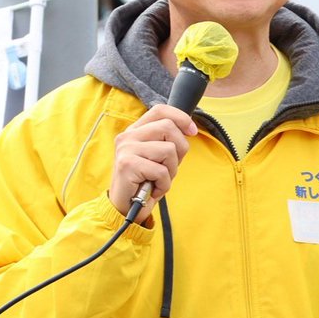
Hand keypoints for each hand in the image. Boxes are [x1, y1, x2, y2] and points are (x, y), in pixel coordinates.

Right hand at [109, 104, 197, 221]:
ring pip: (168, 150)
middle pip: (168, 127)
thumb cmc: (146, 181)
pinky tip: (153, 189)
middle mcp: (128, 136)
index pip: (160, 110)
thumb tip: (189, 129)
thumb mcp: (159, 157)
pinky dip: (164, 184)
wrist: (127, 207)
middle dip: (180, 149)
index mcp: (135, 130)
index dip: (181, 118)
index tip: (192, 131)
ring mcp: (126, 149)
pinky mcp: (127, 164)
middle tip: (169, 166)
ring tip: (159, 179)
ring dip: (171, 170)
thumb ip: (168, 140)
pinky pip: (161, 171)